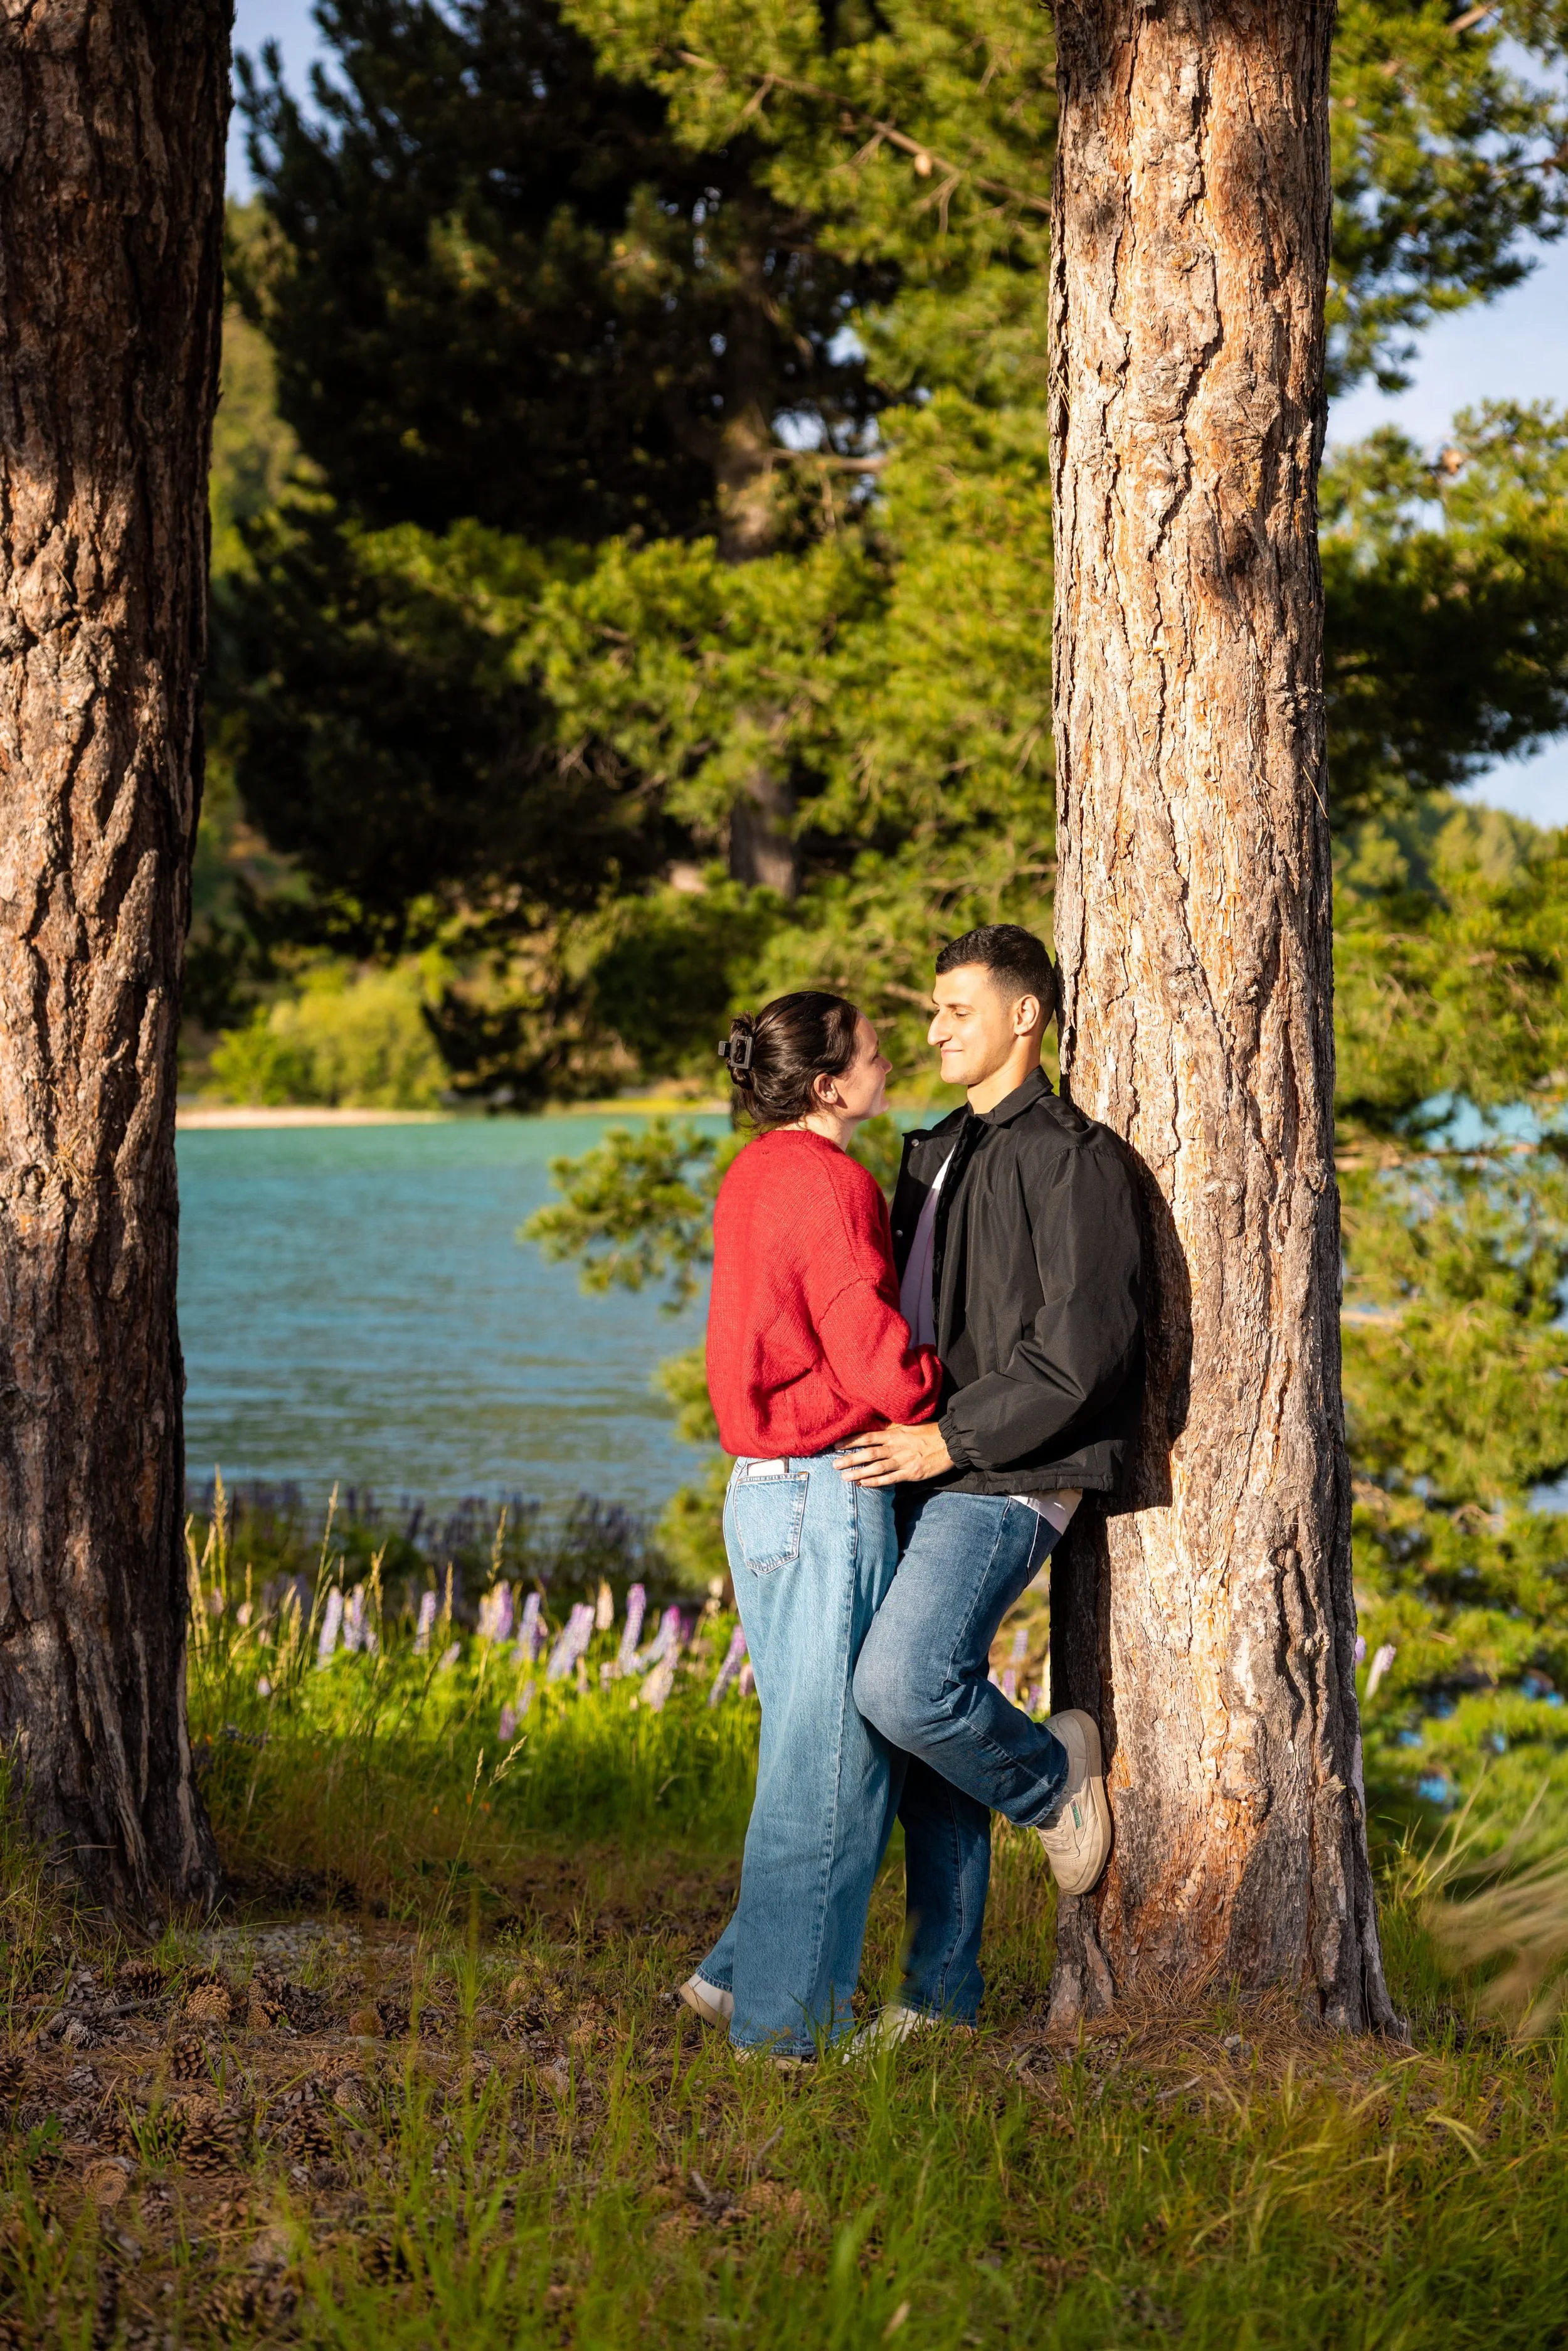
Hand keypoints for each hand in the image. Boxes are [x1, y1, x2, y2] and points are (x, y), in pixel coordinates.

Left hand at [836, 1423, 954, 1486]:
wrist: (951, 1442)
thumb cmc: (930, 1431)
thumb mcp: (909, 1425)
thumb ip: (891, 1428)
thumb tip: (874, 1426)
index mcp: (895, 1433)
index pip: (868, 1436)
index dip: (850, 1441)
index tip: (836, 1445)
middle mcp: (896, 1447)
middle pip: (868, 1453)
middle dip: (850, 1458)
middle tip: (834, 1464)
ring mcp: (903, 1461)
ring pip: (876, 1467)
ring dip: (859, 1472)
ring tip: (844, 1477)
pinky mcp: (911, 1474)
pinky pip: (890, 1479)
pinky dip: (876, 1482)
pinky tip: (864, 1484)